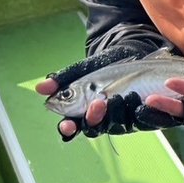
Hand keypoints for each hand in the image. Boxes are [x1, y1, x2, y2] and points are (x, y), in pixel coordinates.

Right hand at [36, 41, 157, 141]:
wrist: (131, 53)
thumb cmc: (103, 64)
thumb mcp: (82, 70)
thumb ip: (63, 79)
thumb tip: (40, 88)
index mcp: (82, 112)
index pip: (72, 126)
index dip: (69, 128)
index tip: (68, 124)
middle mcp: (101, 120)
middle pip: (94, 129)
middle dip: (94, 118)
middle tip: (97, 104)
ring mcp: (122, 120)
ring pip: (118, 126)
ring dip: (117, 114)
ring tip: (119, 96)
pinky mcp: (143, 117)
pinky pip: (143, 122)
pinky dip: (143, 114)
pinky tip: (141, 104)